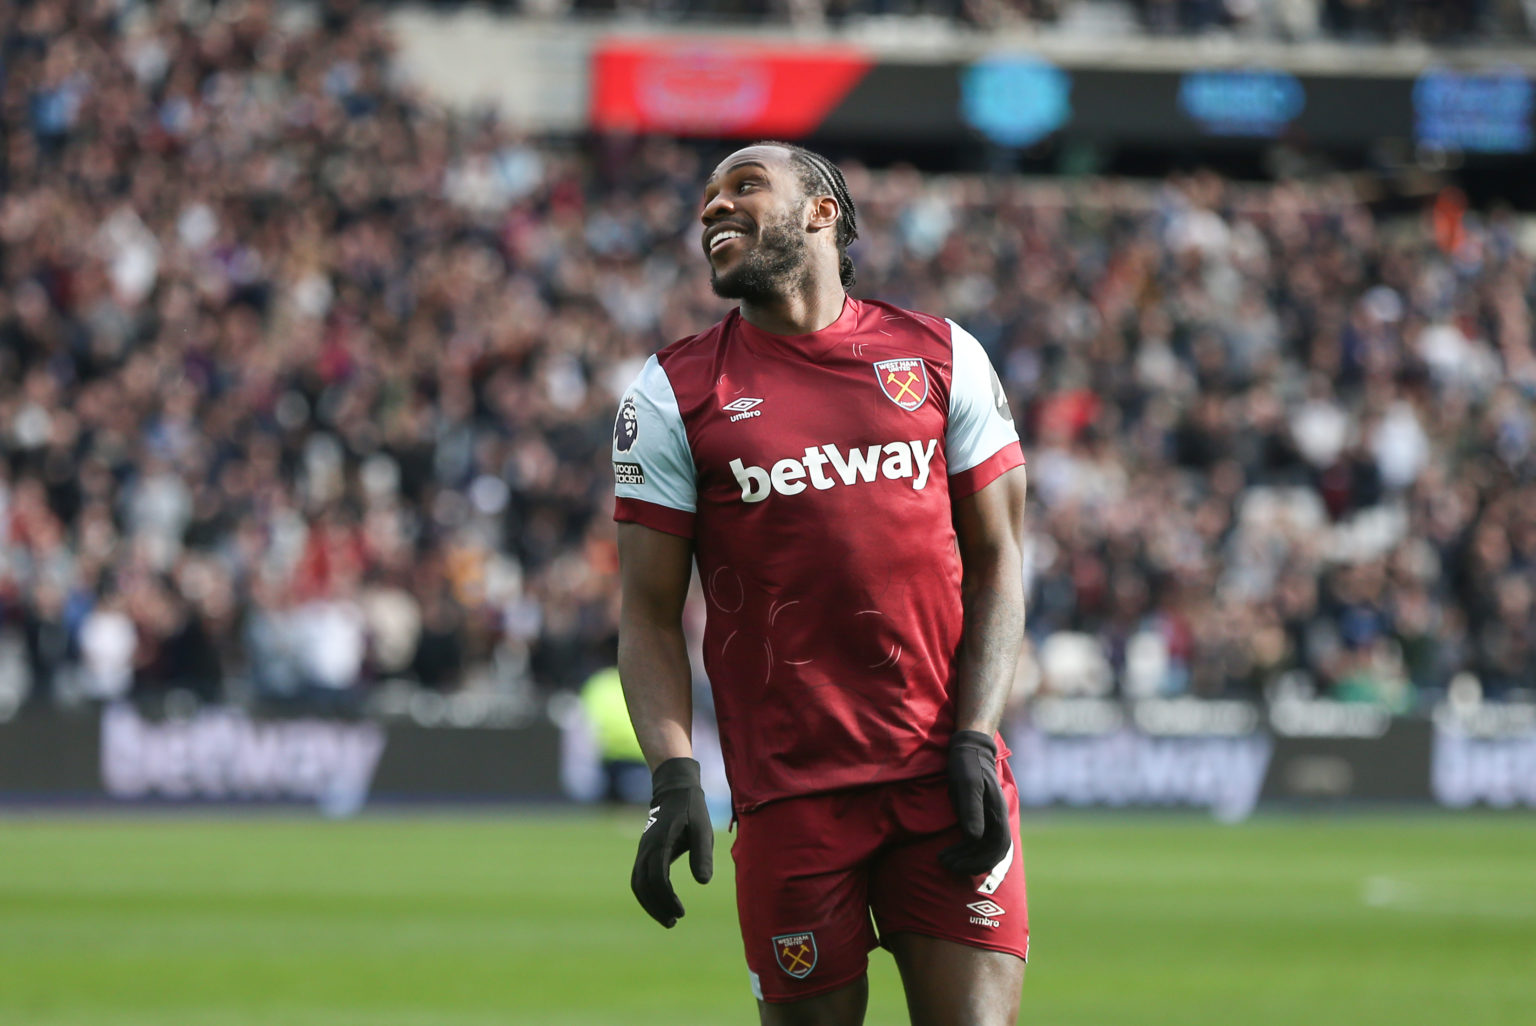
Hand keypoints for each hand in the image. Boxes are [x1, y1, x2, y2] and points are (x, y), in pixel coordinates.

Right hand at [631, 757, 712, 927]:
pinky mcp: (644, 853)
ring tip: (668, 919)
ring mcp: (642, 851)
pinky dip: (647, 894)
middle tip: (673, 922)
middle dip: (656, 907)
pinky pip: (639, 878)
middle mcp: (646, 849)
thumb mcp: (703, 829)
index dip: (667, 898)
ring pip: (637, 883)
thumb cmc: (691, 810)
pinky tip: (662, 904)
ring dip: (650, 904)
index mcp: (660, 842)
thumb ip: (703, 854)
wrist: (674, 790)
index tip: (680, 912)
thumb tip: (703, 882)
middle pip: (642, 885)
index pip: (657, 877)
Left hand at [940, 731, 1011, 876]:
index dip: (979, 860)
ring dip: (966, 859)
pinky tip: (949, 853)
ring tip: (943, 860)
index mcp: (997, 812)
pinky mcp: (980, 818)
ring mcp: (989, 819)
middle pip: (992, 852)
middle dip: (971, 863)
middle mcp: (997, 819)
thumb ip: (971, 809)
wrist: (969, 749)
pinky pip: (977, 842)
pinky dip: (965, 851)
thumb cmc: (967, 764)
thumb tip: (975, 837)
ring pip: (984, 849)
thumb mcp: (967, 784)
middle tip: (946, 864)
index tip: (956, 864)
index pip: (997, 846)